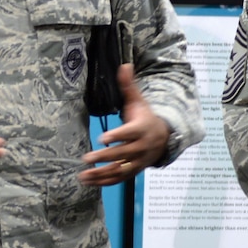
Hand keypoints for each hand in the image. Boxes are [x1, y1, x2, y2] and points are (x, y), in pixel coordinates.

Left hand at [79, 67, 172, 186]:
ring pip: (120, 170)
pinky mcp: (134, 171)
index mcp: (142, 129)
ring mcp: (138, 162)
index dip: (117, 136)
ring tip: (83, 175)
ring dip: (101, 174)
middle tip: (87, 157)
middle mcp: (141, 147)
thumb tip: (124, 65)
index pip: (130, 133)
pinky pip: (119, 179)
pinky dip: (104, 182)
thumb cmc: (145, 117)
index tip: (103, 138)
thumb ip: (129, 86)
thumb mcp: (138, 101)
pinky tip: (88, 182)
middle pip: (123, 154)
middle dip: (105, 157)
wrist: (164, 137)